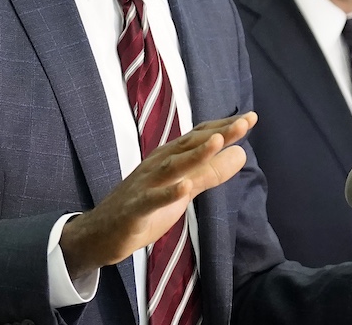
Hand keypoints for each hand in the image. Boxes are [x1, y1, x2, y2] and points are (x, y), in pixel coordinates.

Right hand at [59, 113, 255, 279]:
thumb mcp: (183, 188)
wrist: (99, 233)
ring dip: (195, 154)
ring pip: (172, 167)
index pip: (199, 138)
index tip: (251, 118)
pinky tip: (185, 188)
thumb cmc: (144, 207)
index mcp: (169, 158)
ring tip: (218, 142)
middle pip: (189, 146)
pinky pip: (152, 200)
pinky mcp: (135, 209)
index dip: (224, 128)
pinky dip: (169, 193)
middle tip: (245, 122)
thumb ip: (210, 172)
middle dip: (217, 134)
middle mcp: (157, 165)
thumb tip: (241, 153)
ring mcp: (145, 185)